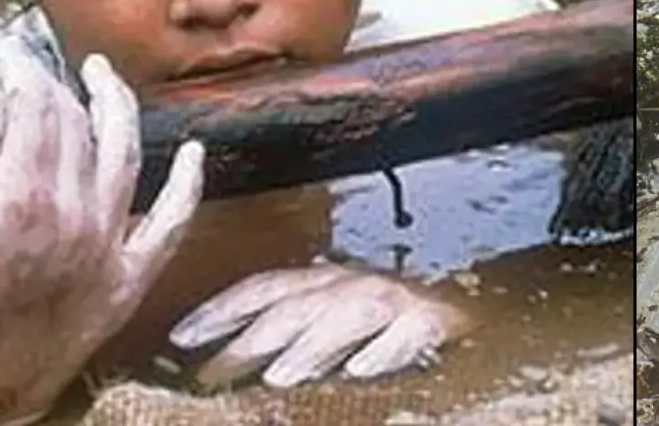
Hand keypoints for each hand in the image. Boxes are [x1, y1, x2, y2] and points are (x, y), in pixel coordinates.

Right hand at [0, 38, 205, 425]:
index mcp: (23, 203)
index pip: (36, 111)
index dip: (24, 75)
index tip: (11, 59)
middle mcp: (78, 218)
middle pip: (78, 128)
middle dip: (59, 88)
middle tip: (42, 68)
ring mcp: (112, 247)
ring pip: (127, 155)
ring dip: (119, 108)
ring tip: (105, 77)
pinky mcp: (133, 277)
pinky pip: (174, 222)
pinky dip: (189, 183)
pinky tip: (195, 151)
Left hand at [169, 261, 467, 388]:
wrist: (478, 309)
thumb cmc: (392, 325)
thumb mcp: (336, 323)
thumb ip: (295, 335)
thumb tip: (231, 364)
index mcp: (327, 282)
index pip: (265, 288)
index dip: (221, 309)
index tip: (180, 337)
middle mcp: (357, 285)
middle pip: (296, 306)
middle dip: (252, 338)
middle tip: (214, 374)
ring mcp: (397, 301)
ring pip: (348, 314)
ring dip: (313, 345)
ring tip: (281, 376)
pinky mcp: (436, 322)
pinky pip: (409, 333)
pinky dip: (385, 349)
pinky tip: (363, 371)